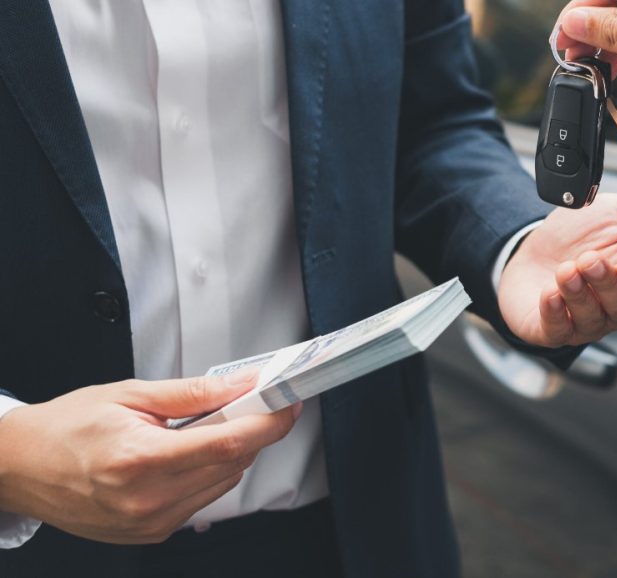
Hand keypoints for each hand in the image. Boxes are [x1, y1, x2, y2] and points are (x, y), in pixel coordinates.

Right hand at [0, 373, 298, 543]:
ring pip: (224, 483)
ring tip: (202, 427)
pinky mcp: (152, 534)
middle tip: (252, 402)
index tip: (288, 402)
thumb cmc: (67, 426)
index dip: (268, 422)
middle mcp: (147, 500)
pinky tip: (185, 454)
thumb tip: (245, 383)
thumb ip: (195, 392)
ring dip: (230, 452)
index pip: (228, 443)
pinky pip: (203, 500)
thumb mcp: (131, 394)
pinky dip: (208, 472)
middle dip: (253, 430)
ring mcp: (150, 524)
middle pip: (233, 464)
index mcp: (139, 460)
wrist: (21, 467)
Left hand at [499, 194, 616, 346]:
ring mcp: (583, 322)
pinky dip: (553, 313)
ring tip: (565, 269)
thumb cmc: (583, 232)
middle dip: (605, 284)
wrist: (532, 241)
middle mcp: (614, 308)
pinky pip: (556, 331)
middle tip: (588, 258)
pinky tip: (549, 293)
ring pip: (591, 321)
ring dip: (577, 295)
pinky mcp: (550, 329)